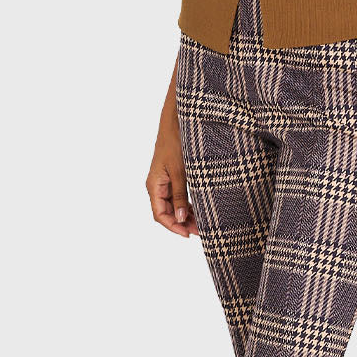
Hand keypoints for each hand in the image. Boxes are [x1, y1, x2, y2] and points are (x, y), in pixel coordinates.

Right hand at [147, 112, 198, 237]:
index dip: (173, 227)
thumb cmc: (175, 143)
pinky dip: (187, 206)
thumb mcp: (180, 171)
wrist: (176, 122)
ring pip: (173, 206)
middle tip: (201, 231)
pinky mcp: (172, 177)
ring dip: (186, 216)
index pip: (160, 215)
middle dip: (182, 224)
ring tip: (202, 224)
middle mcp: (157, 186)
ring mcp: (164, 182)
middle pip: (167, 213)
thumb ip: (181, 195)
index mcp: (154, 185)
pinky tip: (199, 211)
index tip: (188, 234)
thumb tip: (181, 218)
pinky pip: (178, 197)